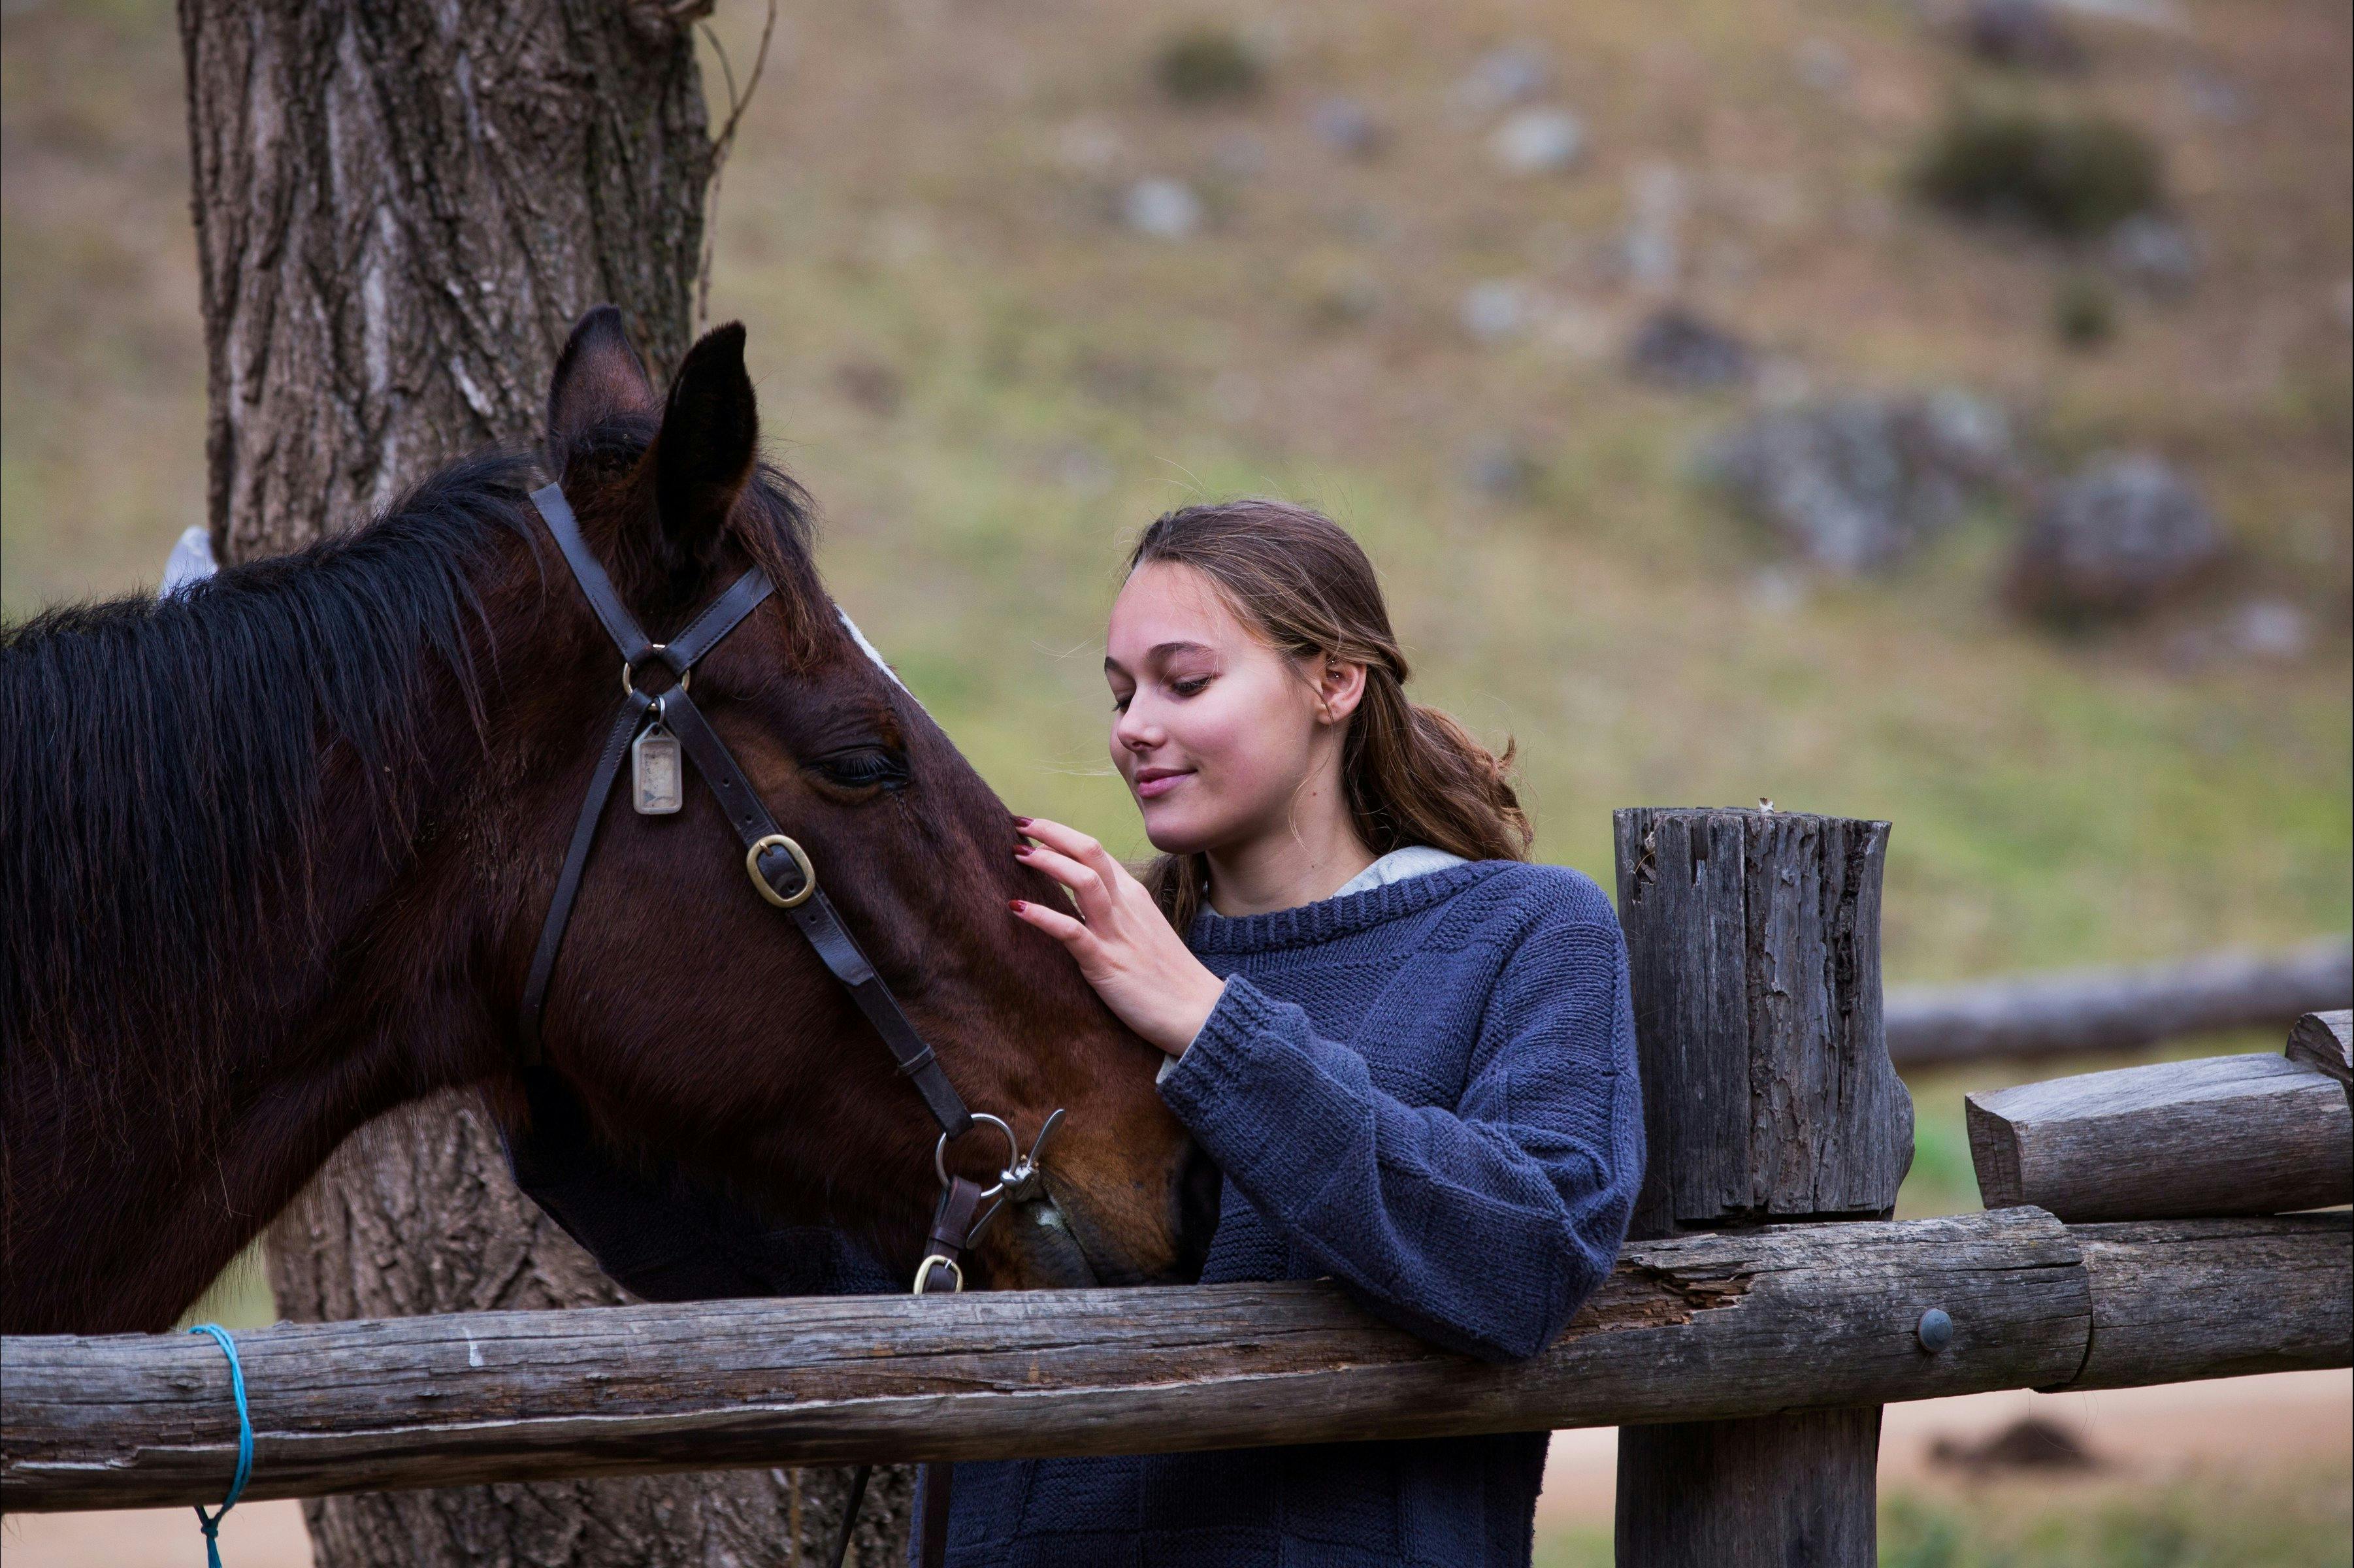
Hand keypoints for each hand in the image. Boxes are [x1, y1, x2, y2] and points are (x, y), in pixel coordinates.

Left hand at [1008, 816, 1227, 1057]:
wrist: (1197, 1011)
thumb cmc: (1168, 975)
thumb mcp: (1143, 930)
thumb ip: (1116, 910)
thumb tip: (1084, 900)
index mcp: (1133, 895)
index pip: (1096, 851)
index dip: (1062, 835)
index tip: (1034, 827)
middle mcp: (1125, 905)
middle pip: (1089, 852)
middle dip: (1052, 833)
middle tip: (1019, 825)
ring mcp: (1116, 932)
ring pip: (1083, 881)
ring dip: (1049, 862)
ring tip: (1018, 854)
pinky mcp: (1106, 962)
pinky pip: (1071, 931)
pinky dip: (1043, 916)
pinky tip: (1017, 908)